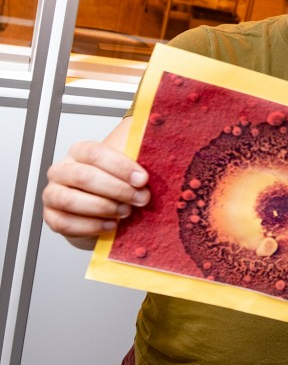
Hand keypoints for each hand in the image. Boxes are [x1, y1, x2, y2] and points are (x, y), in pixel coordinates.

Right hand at [41, 120, 149, 248]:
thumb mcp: (130, 166)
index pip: (95, 153)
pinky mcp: (52, 217)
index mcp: (80, 152)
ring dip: (103, 207)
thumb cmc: (118, 182)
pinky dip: (91, 226)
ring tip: (126, 212)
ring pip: (70, 200)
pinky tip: (111, 225)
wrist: (104, 208)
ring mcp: (53, 194)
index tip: (143, 179)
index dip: (120, 166)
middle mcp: (62, 171)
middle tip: (141, 198)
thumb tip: (158, 138)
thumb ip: (139, 153)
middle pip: (84, 176)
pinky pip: (65, 223)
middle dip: (117, 189)